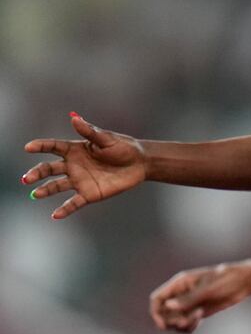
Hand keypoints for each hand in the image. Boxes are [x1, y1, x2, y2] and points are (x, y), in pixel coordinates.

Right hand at [22, 114, 146, 218]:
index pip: (53, 147)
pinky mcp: (89, 194)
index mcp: (75, 149)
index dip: (40, 146)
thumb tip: (74, 118)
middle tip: (27, 178)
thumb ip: (89, 131)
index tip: (28, 147)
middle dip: (37, 173)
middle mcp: (73, 165)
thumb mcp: (107, 138)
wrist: (140, 164)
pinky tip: (55, 215)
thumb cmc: (124, 147)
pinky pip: (74, 203)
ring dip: (45, 190)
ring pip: (57, 186)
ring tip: (36, 193)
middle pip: (49, 169)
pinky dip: (65, 209)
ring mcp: (79, 180)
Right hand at [149, 262, 250, 333]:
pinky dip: (189, 327)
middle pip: (163, 313)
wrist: (243, 282)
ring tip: (196, 319)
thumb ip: (188, 299)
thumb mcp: (207, 289)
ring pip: (174, 321)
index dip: (156, 312)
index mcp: (180, 283)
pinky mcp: (198, 312)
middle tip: (185, 321)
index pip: (157, 299)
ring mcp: (189, 304)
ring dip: (181, 325)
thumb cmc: (226, 279)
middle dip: (171, 321)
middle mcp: (181, 294)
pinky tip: (199, 321)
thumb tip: (168, 306)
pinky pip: (185, 325)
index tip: (163, 324)